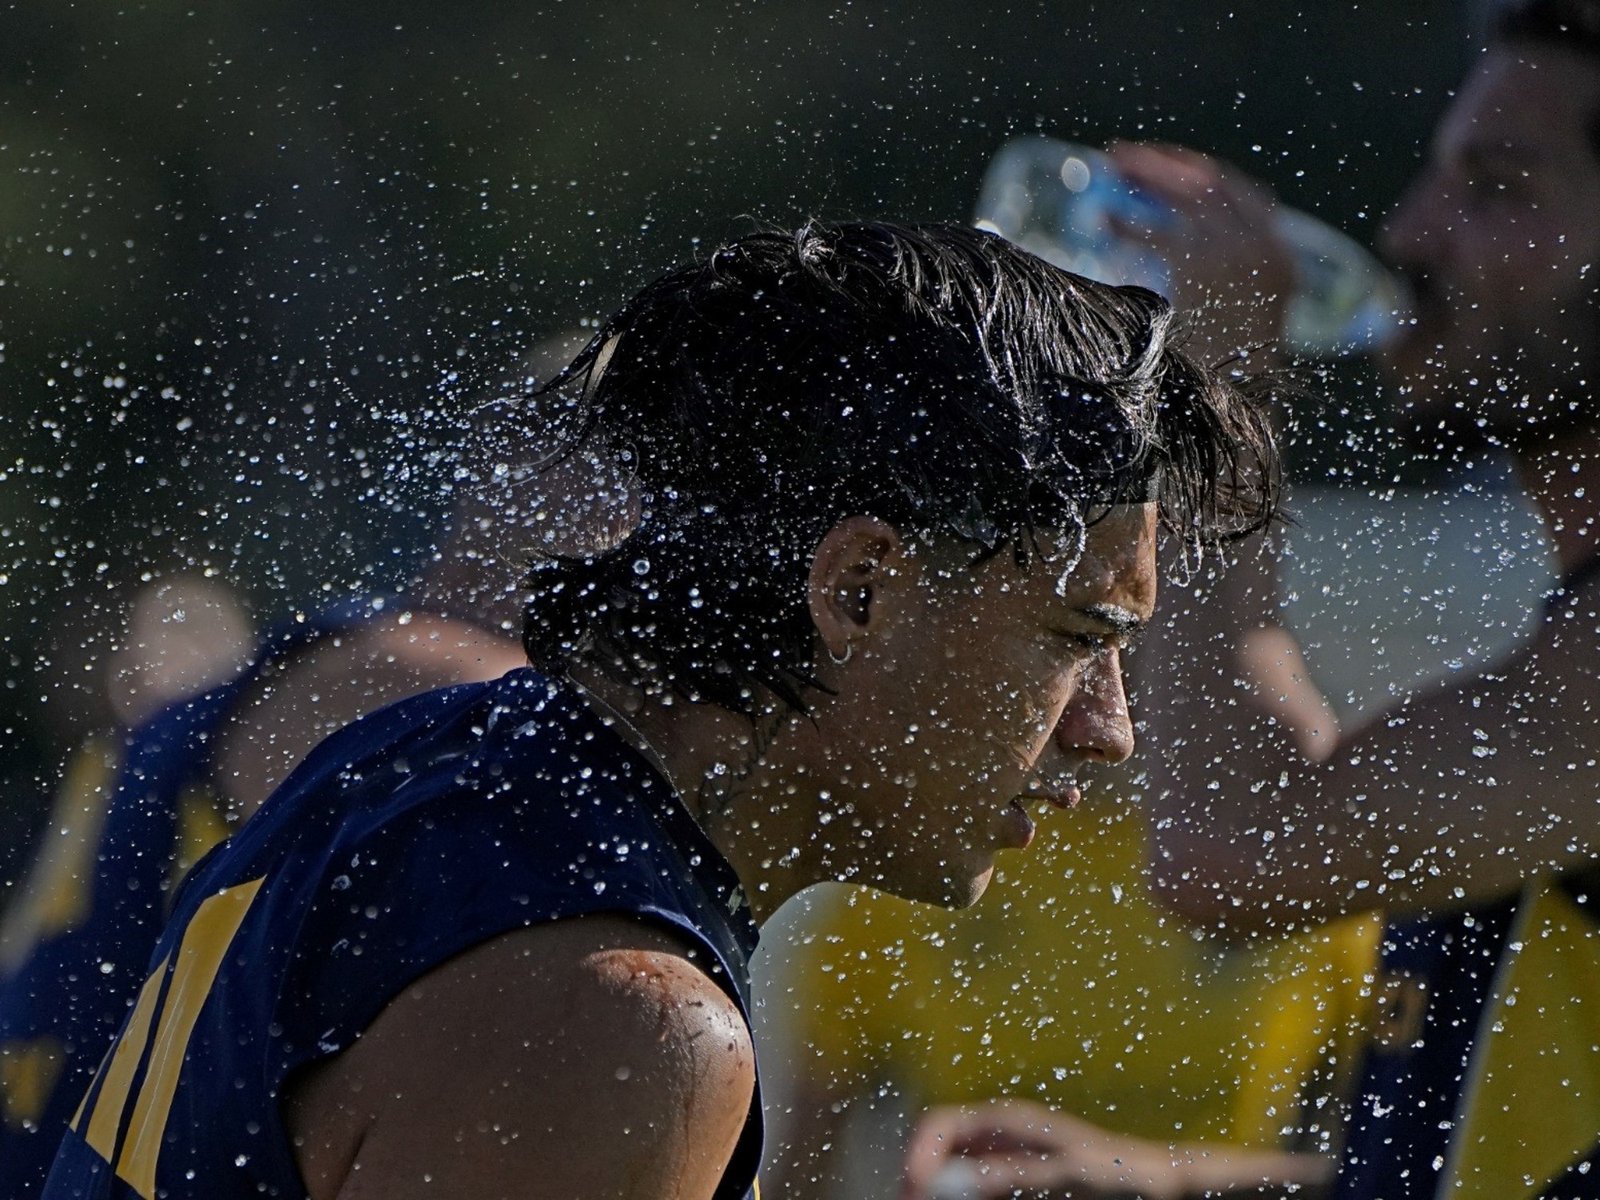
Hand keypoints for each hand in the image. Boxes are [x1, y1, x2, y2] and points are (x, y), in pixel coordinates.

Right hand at [900, 1099, 1179, 1199]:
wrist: (1162, 1182)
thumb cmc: (1119, 1171)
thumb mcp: (1063, 1175)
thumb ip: (1008, 1176)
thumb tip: (951, 1181)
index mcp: (1007, 1121)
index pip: (941, 1125)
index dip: (920, 1155)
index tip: (914, 1190)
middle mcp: (1003, 1136)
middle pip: (942, 1152)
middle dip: (924, 1180)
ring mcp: (1012, 1160)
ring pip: (958, 1175)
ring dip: (944, 1191)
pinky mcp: (1024, 1182)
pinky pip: (982, 1189)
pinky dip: (967, 1198)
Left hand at [1103, 142, 1295, 362]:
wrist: (1237, 400)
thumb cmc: (1229, 369)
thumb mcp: (1236, 312)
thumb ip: (1217, 272)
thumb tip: (1170, 236)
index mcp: (1279, 253)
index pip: (1243, 193)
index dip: (1199, 172)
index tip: (1164, 160)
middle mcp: (1263, 245)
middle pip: (1208, 184)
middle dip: (1161, 165)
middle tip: (1119, 154)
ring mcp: (1236, 253)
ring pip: (1184, 199)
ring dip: (1142, 179)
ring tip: (1103, 173)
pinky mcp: (1202, 267)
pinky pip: (1158, 235)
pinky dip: (1127, 226)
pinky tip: (1101, 224)